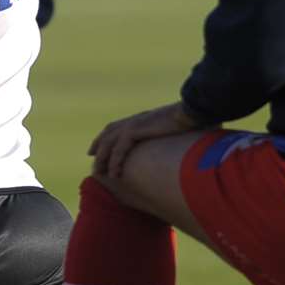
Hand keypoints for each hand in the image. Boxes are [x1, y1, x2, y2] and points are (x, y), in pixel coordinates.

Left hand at [88, 101, 205, 178]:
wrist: (191, 111)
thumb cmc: (189, 119)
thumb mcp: (174, 128)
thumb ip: (168, 134)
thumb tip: (177, 145)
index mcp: (141, 118)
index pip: (116, 126)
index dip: (105, 137)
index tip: (97, 148)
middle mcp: (134, 120)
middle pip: (108, 133)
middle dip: (98, 147)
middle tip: (93, 160)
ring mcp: (133, 123)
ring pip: (109, 143)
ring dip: (103, 158)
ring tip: (99, 173)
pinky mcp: (135, 130)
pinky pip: (119, 149)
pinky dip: (115, 162)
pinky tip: (114, 174)